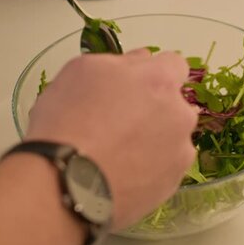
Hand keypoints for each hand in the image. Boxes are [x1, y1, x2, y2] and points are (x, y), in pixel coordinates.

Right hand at [25, 49, 197, 229]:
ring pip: (171, 139)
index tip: (135, 86)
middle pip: (175, 105)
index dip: (153, 73)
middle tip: (119, 122)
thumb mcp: (81, 71)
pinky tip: (120, 174)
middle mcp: (180, 114)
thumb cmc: (67, 121)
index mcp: (160, 80)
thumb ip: (120, 61)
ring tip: (117, 154)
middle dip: (154, 109)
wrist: (63, 183)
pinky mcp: (172, 184)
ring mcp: (179, 152)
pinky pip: (164, 169)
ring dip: (154, 140)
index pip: (174, 65)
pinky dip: (149, 170)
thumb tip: (140, 60)